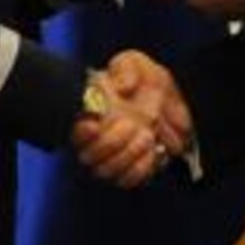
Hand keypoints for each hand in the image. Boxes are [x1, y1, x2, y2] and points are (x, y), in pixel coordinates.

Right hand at [70, 55, 186, 187]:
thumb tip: (121, 87)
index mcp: (88, 116)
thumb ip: (125, 68)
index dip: (80, 133)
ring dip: (127, 156)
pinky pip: (128, 180)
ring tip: (146, 136)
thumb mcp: (135, 64)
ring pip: (106, 172)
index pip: (72, 133)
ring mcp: (113, 158)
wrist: (171, 102)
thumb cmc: (145, 81)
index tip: (95, 123)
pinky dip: (140, 168)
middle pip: (87, 158)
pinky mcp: (132, 169)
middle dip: (110, 143)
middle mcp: (96, 141)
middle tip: (132, 125)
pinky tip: (154, 150)